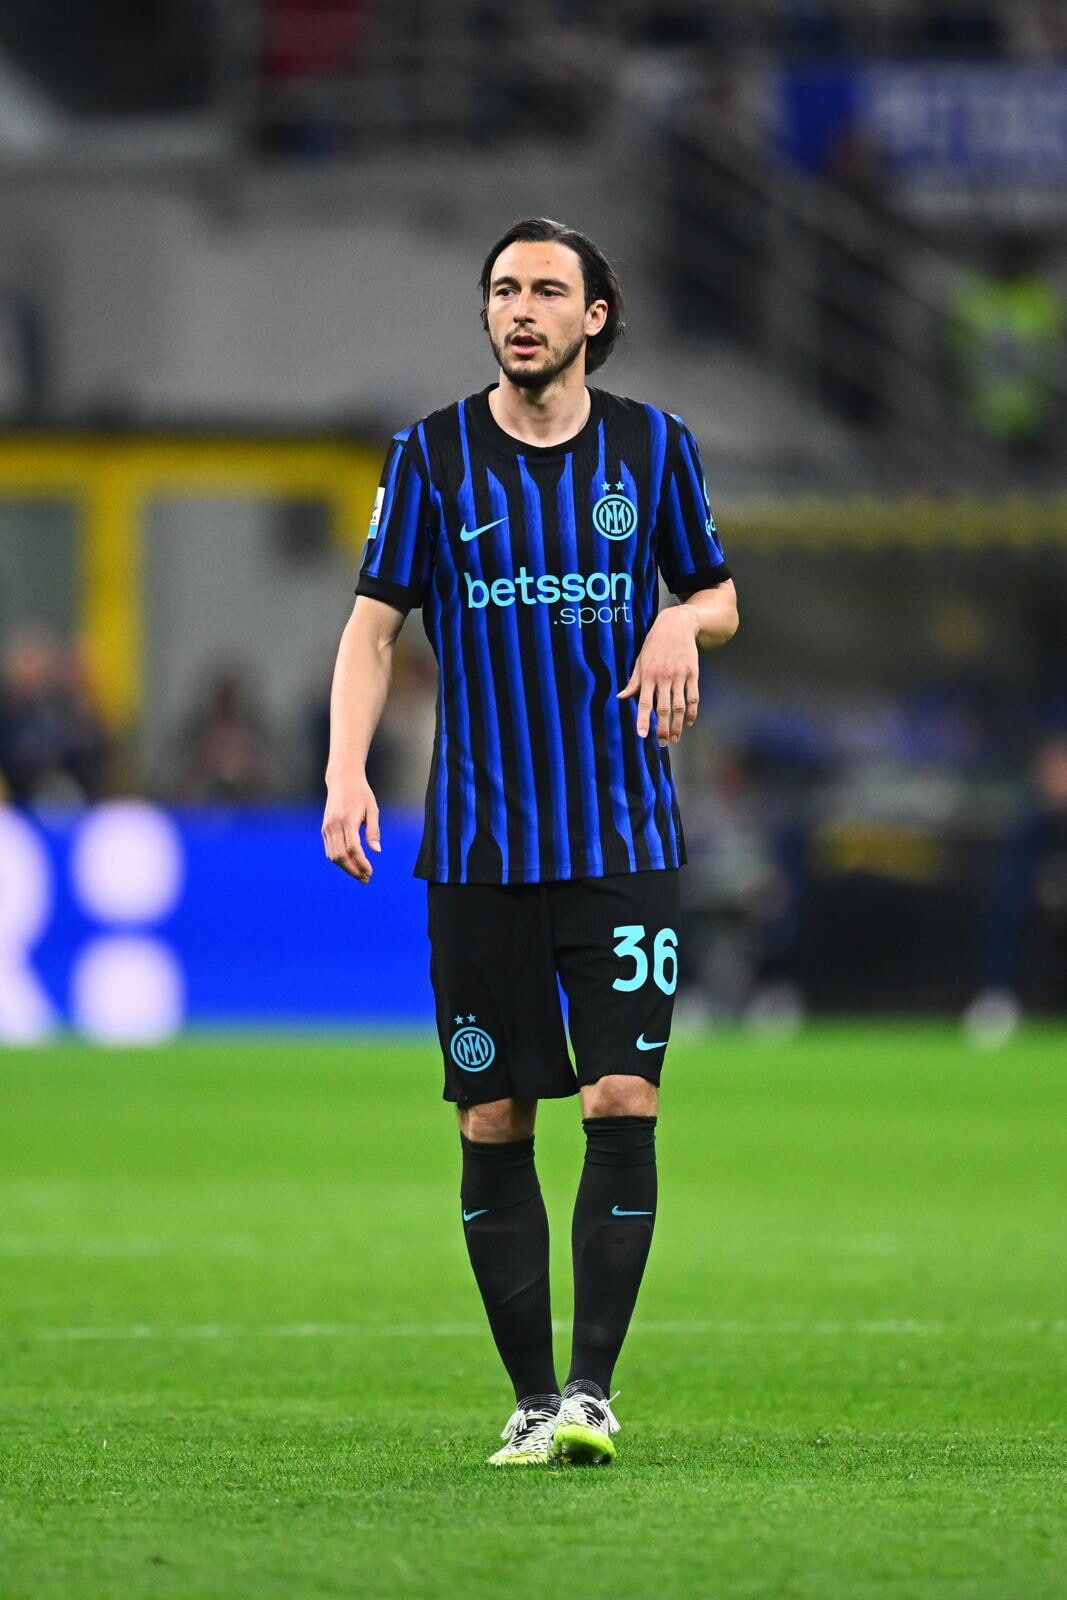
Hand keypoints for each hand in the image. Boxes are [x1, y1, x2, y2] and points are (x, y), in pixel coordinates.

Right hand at [321, 772, 380, 882]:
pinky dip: (338, 860)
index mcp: (348, 820)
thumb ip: (374, 831)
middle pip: (341, 856)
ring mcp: (327, 828)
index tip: (370, 872)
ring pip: (333, 856)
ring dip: (345, 868)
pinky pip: (329, 850)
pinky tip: (349, 864)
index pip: (353, 849)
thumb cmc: (360, 793)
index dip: (361, 863)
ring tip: (359, 874)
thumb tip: (377, 851)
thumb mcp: (372, 809)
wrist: (342, 780)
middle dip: (353, 870)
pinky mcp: (324, 829)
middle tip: (366, 878)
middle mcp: (334, 825)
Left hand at [617, 607, 699, 746]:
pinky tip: (689, 722)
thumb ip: (633, 681)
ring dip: (677, 725)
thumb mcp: (640, 660)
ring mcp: (679, 676)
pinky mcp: (693, 673)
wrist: (677, 625)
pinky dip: (692, 712)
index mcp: (647, 675)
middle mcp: (663, 677)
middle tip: (662, 743)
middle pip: (663, 709)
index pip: (643, 703)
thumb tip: (621, 697)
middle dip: (662, 729)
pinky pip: (693, 697)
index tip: (643, 736)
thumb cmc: (655, 643)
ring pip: (680, 706)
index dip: (642, 720)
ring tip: (675, 738)